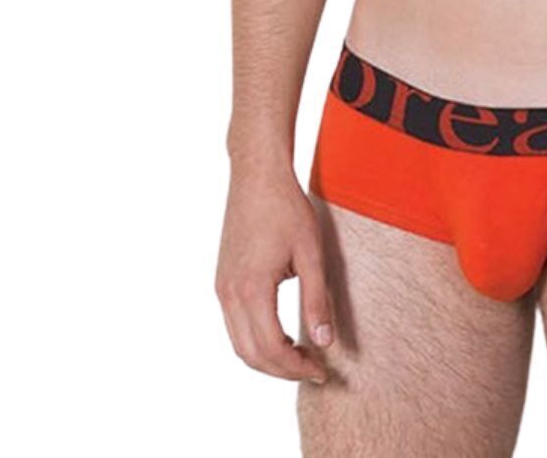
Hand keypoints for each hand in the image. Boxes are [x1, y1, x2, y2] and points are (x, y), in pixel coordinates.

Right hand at [215, 165, 335, 383]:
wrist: (257, 176)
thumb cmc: (286, 208)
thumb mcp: (311, 253)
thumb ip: (317, 299)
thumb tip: (325, 341)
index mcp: (251, 289)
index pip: (271, 349)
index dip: (296, 368)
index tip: (321, 370)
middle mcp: (229, 294)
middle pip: (250, 354)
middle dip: (282, 370)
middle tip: (314, 369)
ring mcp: (221, 288)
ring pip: (238, 344)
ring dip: (267, 358)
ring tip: (300, 355)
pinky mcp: (222, 281)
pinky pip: (234, 325)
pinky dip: (256, 339)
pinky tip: (281, 333)